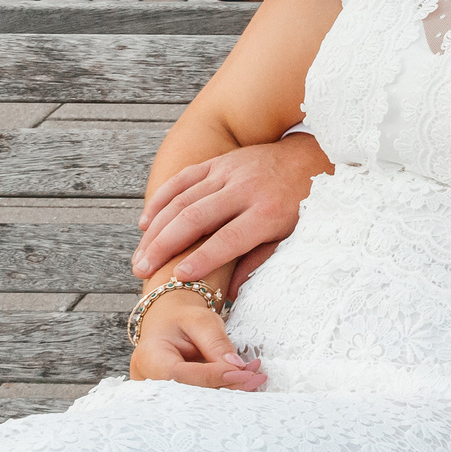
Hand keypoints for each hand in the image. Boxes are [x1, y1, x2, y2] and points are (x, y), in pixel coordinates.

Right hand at [129, 288, 264, 390]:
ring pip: (198, 401)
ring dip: (229, 391)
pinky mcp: (174, 400)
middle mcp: (150, 383)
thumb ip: (216, 343)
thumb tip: (236, 368)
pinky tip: (244, 381)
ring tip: (255, 377)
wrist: (169, 326)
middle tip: (256, 379)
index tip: (241, 373)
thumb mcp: (200, 320)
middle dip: (226, 388)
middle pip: (190, 394)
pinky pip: (200, 400)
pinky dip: (223, 391)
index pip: (179, 374)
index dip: (211, 377)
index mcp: (150, 359)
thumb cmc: (182, 321)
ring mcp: (160, 396)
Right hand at [132, 134, 327, 284]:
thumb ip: (259, 262)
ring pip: (183, 199)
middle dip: (165, 246)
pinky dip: (160, 200)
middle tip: (142, 270)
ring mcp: (229, 171)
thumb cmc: (302, 204)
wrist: (311, 157)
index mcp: (268, 212)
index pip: (229, 238)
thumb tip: (227, 294)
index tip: (177, 279)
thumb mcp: (292, 236)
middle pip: (197, 217)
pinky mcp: (219, 162)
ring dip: (155, 229)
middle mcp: (245, 188)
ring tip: (139, 256)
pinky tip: (144, 222)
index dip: (202, 259)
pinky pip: (182, 179)